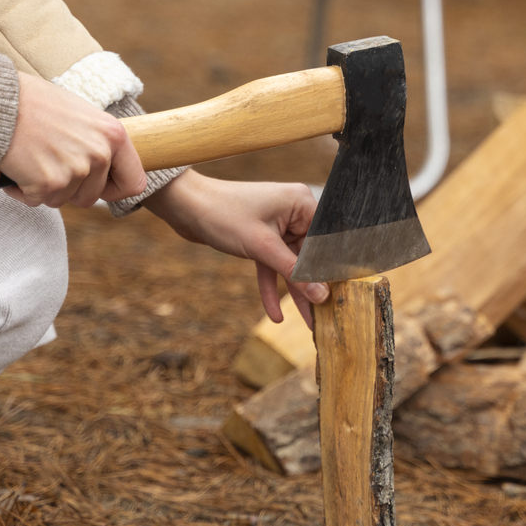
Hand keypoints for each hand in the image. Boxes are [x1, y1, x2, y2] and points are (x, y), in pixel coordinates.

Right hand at [0, 73, 147, 207]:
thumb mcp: (82, 115)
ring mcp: (75, 170)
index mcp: (114, 135)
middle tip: (49, 165)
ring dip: (45, 188)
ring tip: (31, 158)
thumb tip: (106, 165)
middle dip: (69, 189)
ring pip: (62, 200)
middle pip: (92, 197)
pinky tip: (16, 165)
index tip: (99, 188)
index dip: (115, 190)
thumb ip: (98, 141)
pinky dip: (22, 190)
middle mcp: (100, 153)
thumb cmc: (35, 102)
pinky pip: (37, 201)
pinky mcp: (49, 183)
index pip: (135, 183)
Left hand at [144, 170, 328, 326]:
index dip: (332, 269)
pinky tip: (275, 314)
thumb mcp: (262, 247)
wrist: (185, 206)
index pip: (326, 240)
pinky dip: (272, 286)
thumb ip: (294, 272)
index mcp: (302, 203)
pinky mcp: (262, 237)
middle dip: (313, 286)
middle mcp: (294, 212)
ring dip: (295, 292)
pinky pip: (273, 264)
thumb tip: (321, 295)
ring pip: (291, 264)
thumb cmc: (223, 214)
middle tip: (325, 316)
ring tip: (308, 322)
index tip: (340, 297)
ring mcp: (278, 225)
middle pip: (310, 256)